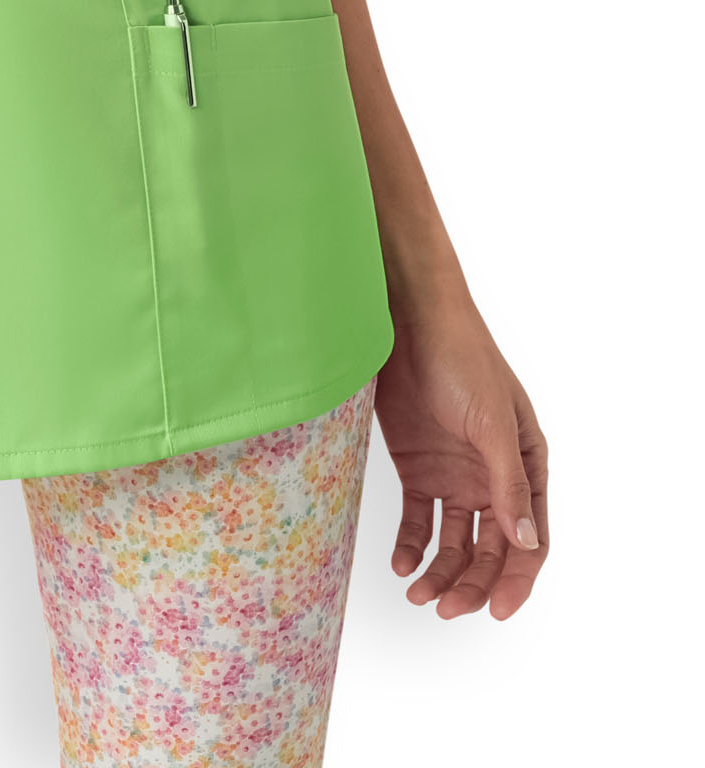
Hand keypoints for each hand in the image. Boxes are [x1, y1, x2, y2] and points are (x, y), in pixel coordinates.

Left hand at [374, 292, 548, 620]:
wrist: (408, 321)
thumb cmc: (463, 360)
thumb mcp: (492, 423)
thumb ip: (508, 484)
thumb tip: (526, 543)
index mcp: (526, 467)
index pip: (530, 540)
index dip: (517, 580)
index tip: (497, 611)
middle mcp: (493, 479)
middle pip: (490, 551)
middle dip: (473, 585)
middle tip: (446, 609)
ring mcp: (455, 475)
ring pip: (453, 543)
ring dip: (440, 573)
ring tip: (418, 595)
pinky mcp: (418, 468)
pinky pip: (417, 520)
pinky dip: (410, 545)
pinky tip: (401, 563)